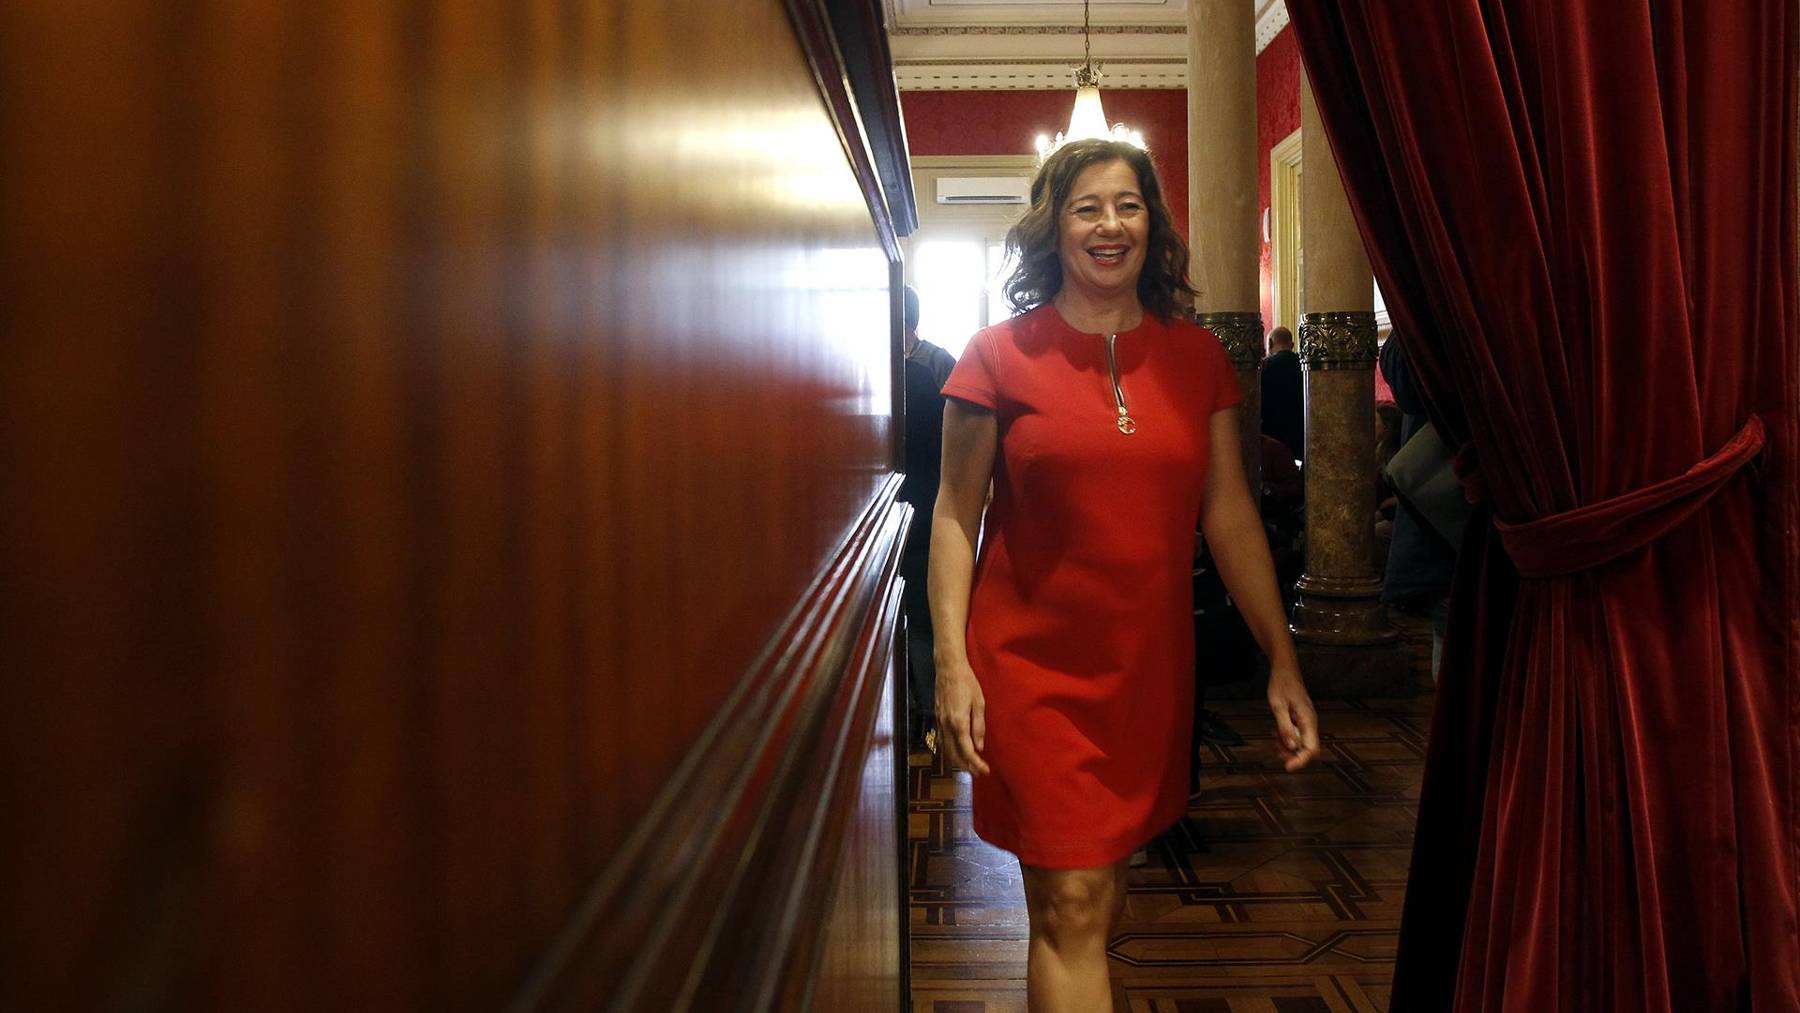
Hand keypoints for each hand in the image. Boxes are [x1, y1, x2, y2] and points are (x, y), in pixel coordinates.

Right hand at [935, 660, 990, 776]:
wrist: (948, 668)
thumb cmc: (967, 683)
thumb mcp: (979, 703)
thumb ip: (978, 727)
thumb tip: (979, 747)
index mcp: (958, 722)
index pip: (966, 751)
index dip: (976, 763)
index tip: (985, 771)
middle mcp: (946, 725)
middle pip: (953, 754)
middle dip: (966, 766)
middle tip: (978, 773)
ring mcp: (939, 722)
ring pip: (945, 749)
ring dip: (956, 761)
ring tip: (969, 766)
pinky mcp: (937, 718)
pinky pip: (941, 741)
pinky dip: (949, 751)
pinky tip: (956, 752)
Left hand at [1266, 662, 1318, 771]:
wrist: (1284, 668)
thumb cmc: (1282, 683)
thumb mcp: (1278, 706)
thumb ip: (1285, 727)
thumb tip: (1291, 747)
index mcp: (1308, 720)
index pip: (1311, 748)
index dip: (1301, 761)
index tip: (1288, 767)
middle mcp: (1310, 722)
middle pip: (1306, 748)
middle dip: (1292, 754)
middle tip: (1276, 752)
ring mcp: (1305, 720)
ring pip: (1300, 742)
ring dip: (1287, 746)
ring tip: (1273, 740)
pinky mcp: (1300, 718)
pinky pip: (1295, 734)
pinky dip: (1285, 737)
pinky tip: (1275, 733)